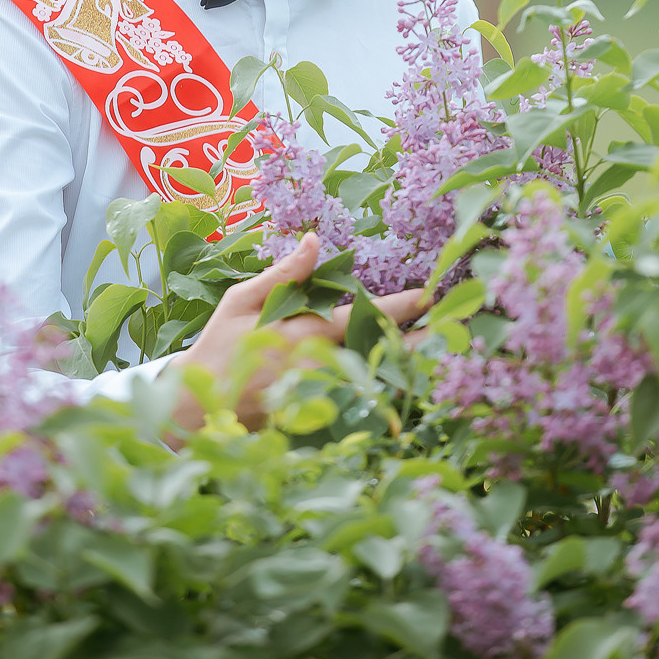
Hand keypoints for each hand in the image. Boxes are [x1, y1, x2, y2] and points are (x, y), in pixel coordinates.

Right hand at [167, 231, 427, 433]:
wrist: (199, 407)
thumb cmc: (221, 345)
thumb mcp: (243, 300)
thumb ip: (284, 274)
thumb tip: (315, 241)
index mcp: (306, 334)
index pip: (365, 317)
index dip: (402, 307)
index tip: (430, 294)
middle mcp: (324, 367)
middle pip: (386, 353)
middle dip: (424, 341)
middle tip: (459, 328)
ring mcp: (324, 396)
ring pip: (381, 380)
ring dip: (414, 366)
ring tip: (448, 352)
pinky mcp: (320, 416)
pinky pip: (363, 402)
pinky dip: (390, 391)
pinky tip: (412, 382)